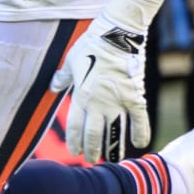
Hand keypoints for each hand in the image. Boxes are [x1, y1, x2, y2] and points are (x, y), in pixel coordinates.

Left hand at [50, 14, 151, 163]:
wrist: (117, 33)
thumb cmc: (91, 44)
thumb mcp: (71, 60)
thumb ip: (62, 78)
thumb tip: (52, 87)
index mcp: (80, 96)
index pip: (75, 128)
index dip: (74, 143)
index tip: (75, 152)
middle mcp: (98, 103)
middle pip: (93, 135)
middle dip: (91, 151)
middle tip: (91, 160)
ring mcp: (117, 102)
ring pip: (114, 133)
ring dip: (112, 149)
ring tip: (111, 160)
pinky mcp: (135, 97)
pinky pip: (139, 121)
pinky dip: (140, 133)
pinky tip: (140, 144)